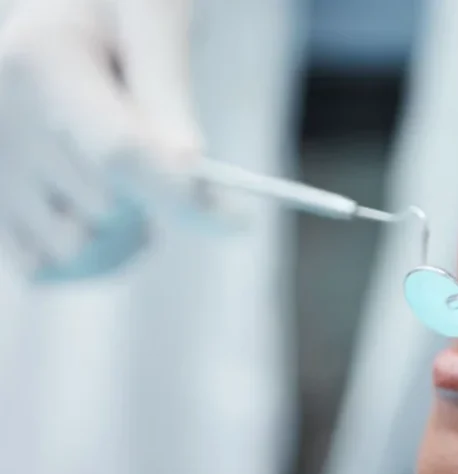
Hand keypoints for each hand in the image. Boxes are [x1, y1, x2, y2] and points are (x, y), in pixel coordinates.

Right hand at [0, 0, 214, 280]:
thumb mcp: (153, 19)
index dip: (182, 199)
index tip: (237, 222)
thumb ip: (168, 92)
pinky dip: (88, 257)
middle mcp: (0, 115)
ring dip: (125, 233)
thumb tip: (190, 170)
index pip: (120, 155)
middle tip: (169, 156)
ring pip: (78, 249)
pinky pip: (44, 265)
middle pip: (109, 207)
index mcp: (42, 59)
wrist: (62, 9)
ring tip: (134, 181)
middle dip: (159, 197)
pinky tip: (107, 217)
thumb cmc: (121, 5)